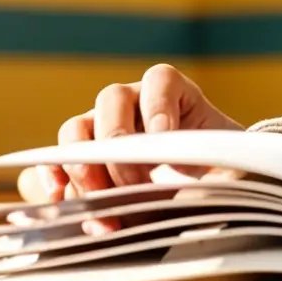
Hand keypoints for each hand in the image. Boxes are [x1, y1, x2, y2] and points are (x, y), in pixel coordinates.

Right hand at [23, 63, 243, 205]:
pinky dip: (55, 179)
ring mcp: (101, 128)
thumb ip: (218, 175)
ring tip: (94, 197)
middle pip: (110, 101)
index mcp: (173, 94)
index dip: (158, 104)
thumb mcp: (226, 168)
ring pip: (76, 130)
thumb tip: (195, 193)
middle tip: (132, 182)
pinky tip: (60, 200)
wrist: (202, 189)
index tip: (165, 137)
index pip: (160, 80)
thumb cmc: (216, 170)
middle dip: (116, 143)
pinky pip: (57, 161)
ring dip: (81, 164)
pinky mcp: (82, 158)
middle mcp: (132, 104)